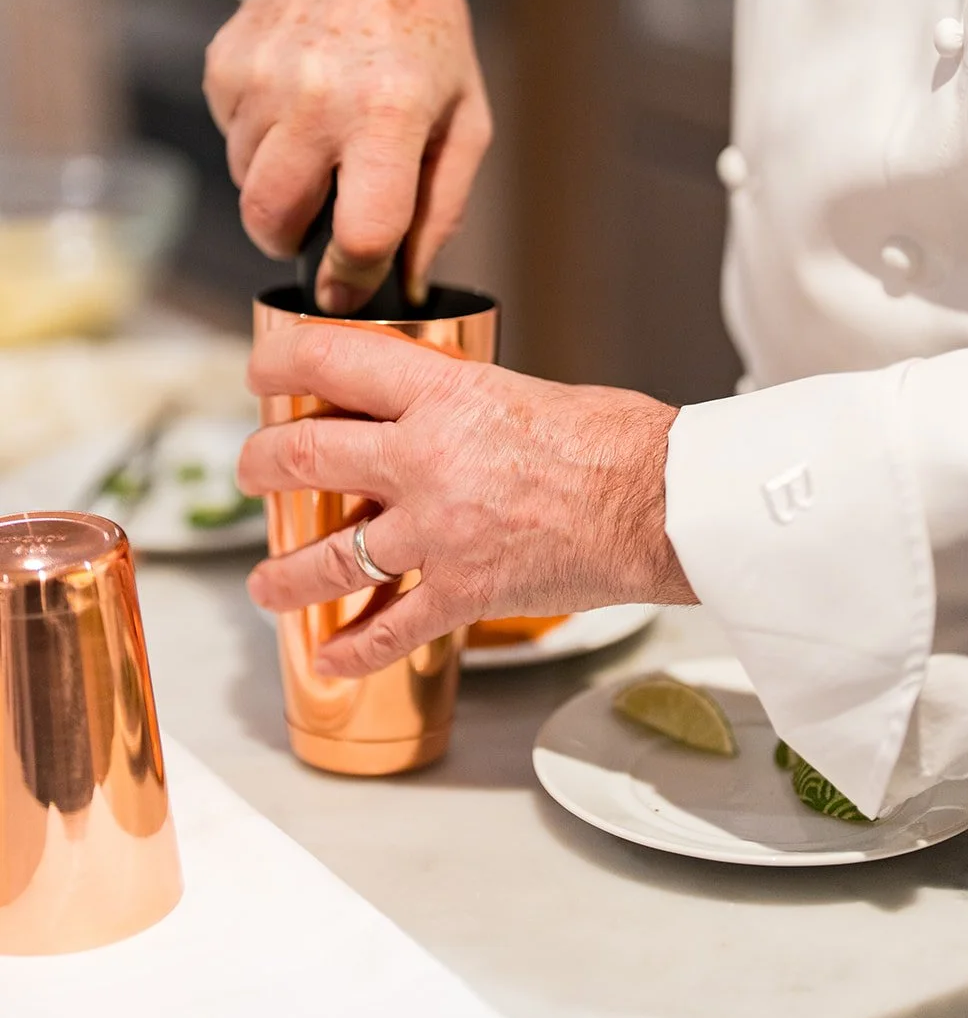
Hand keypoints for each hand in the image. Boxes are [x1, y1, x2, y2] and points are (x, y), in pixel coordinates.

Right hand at [204, 0, 491, 311]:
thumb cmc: (426, 32)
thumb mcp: (467, 118)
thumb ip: (441, 208)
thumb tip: (407, 283)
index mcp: (387, 113)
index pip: (359, 233)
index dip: (350, 280)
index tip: (347, 290)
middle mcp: (316, 97)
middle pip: (274, 222)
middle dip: (295, 241)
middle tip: (324, 221)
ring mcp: (261, 80)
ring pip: (246, 186)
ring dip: (279, 188)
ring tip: (321, 142)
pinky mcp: (224, 67)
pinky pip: (230, 142)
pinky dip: (259, 145)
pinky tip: (296, 105)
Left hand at [238, 323, 696, 675]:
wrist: (664, 502)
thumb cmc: (616, 440)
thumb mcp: (522, 392)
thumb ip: (460, 405)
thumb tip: (429, 415)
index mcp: (444, 396)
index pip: (334, 362)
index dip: (281, 363)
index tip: (261, 373)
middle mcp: (425, 460)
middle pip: (306, 456)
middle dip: (261, 465)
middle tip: (253, 471)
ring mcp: (438, 531)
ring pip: (329, 557)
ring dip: (284, 573)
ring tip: (265, 583)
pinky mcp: (463, 591)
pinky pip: (389, 629)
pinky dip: (353, 649)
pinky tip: (329, 656)